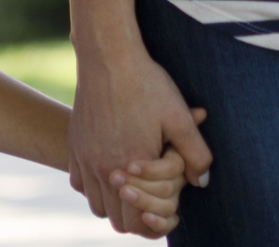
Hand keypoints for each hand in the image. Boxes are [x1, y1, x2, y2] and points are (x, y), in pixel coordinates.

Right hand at [69, 39, 211, 233]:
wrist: (108, 55)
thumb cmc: (146, 84)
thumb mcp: (180, 117)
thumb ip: (196, 154)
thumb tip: (203, 182)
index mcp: (131, 167)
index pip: (138, 221)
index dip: (155, 223)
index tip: (168, 212)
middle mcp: (103, 168)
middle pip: (117, 219)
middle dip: (137, 216)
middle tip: (154, 199)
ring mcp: (85, 157)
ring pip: (97, 205)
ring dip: (114, 203)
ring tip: (134, 187)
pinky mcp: (75, 144)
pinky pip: (80, 183)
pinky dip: (94, 185)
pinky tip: (111, 169)